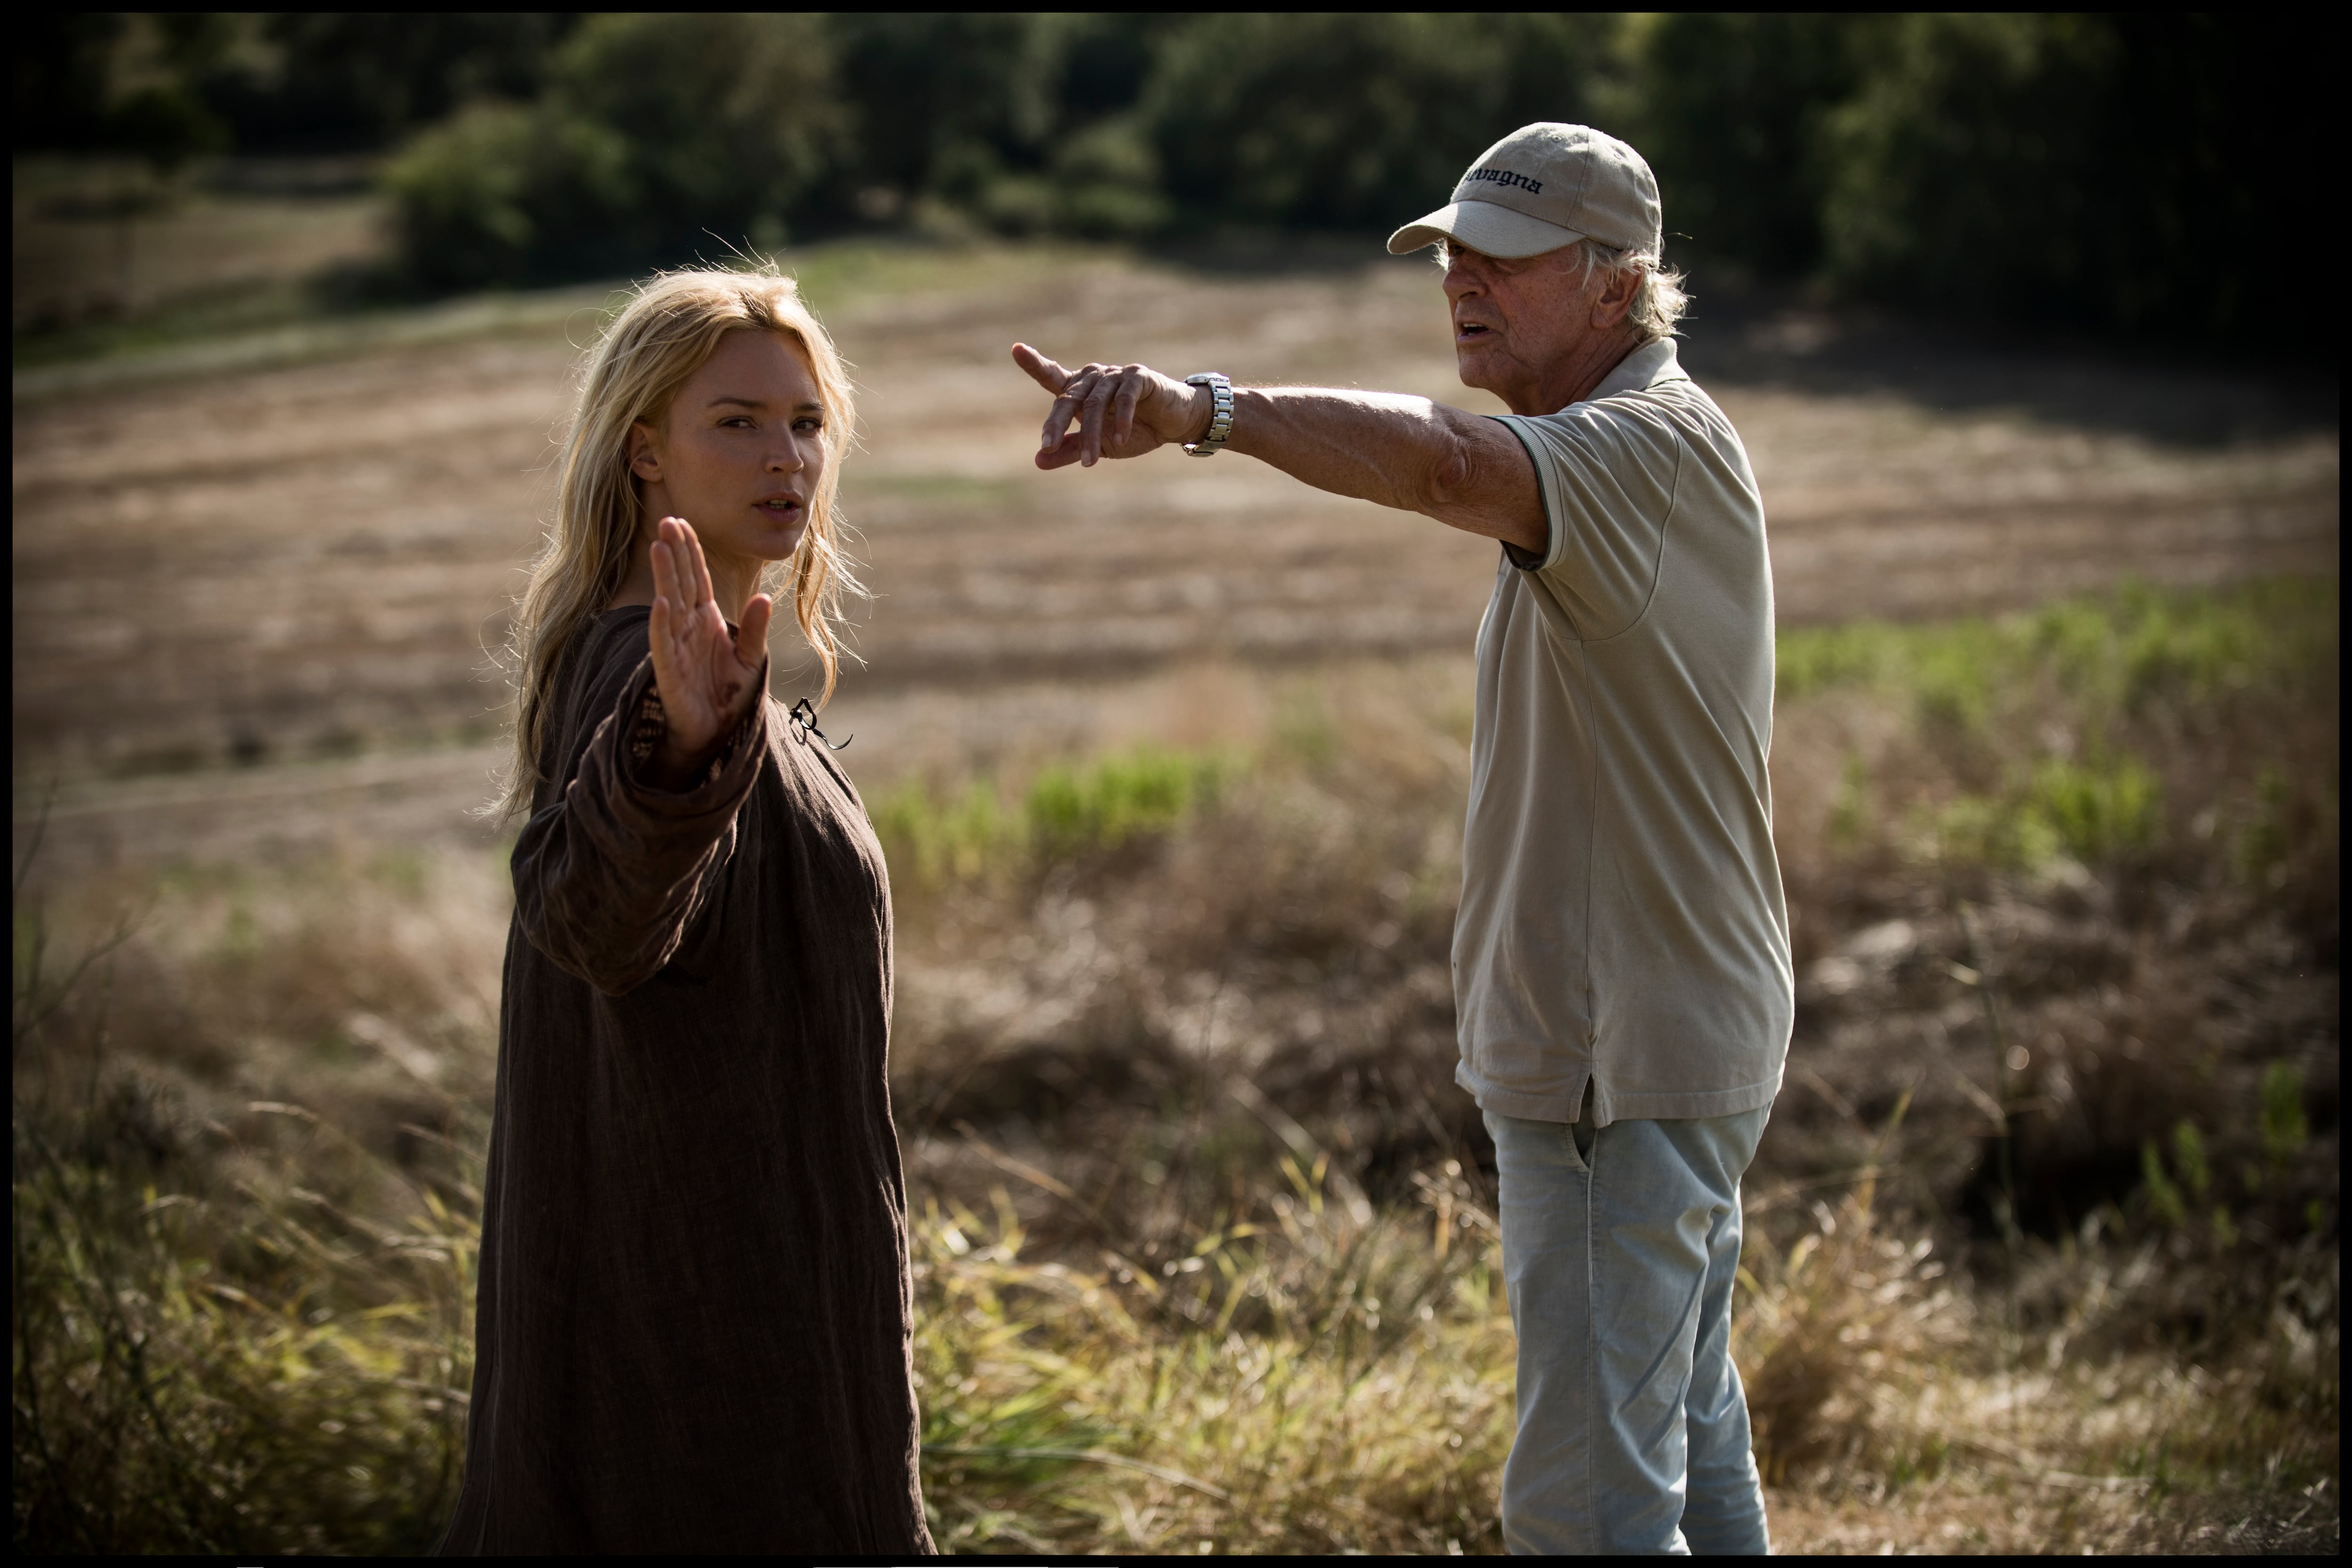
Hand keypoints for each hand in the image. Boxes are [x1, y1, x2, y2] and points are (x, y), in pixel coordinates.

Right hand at [645, 516, 769, 785]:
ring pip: (669, 604)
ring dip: (665, 576)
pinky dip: (662, 624)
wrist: (715, 734)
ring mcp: (676, 647)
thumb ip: (755, 629)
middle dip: (674, 552)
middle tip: (667, 519)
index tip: (683, 522)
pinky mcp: (670, 670)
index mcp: (707, 621)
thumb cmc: (728, 696)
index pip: (696, 579)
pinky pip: (664, 643)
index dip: (690, 551)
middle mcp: (688, 628)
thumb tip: (765, 598)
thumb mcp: (750, 660)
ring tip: (660, 545)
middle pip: (680, 582)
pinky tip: (661, 602)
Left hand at [1012, 343, 1212, 468]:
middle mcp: (1095, 377)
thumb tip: (1038, 461)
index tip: (1016, 349)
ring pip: (1094, 404)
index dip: (1034, 363)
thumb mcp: (1100, 446)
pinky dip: (1121, 420)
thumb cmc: (1135, 432)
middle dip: (1056, 424)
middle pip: (1068, 398)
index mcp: (1081, 390)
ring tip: (1090, 462)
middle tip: (1047, 446)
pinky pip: (1124, 397)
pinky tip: (1120, 440)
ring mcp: (1116, 374)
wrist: (1175, 424)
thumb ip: (1071, 450)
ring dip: (1091, 435)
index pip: (1052, 376)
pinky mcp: (1139, 376)